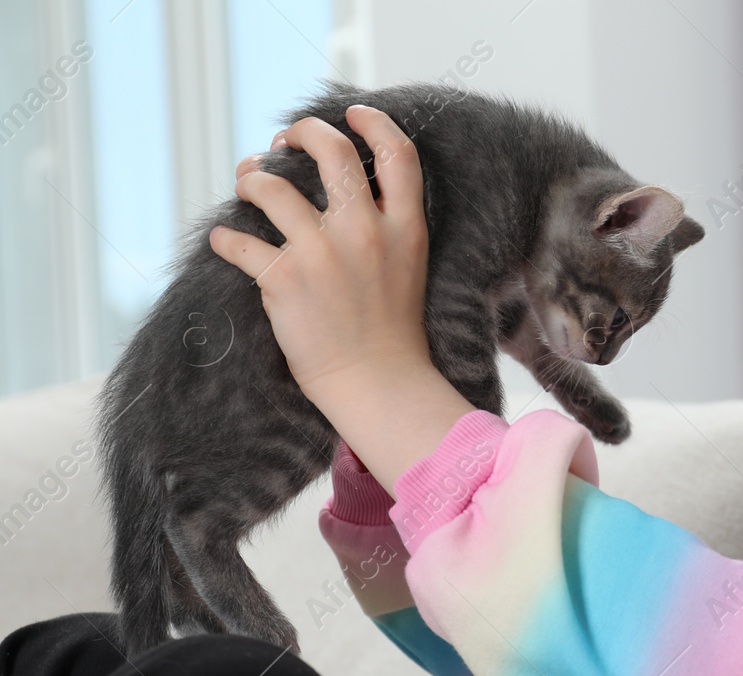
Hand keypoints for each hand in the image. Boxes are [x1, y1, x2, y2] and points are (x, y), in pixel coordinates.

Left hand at [209, 104, 432, 400]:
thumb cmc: (391, 331)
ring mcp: (322, 254)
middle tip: (285, 139)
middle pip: (330, 152)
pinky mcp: (284, 280)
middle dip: (302, 132)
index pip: (397, 154)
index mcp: (404, 228)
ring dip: (251, 178)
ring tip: (248, 182)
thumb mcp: (407, 268)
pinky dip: (225, 238)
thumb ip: (386, 225)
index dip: (373, 122)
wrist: (378, 385)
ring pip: (270, 187)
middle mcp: (364, 232)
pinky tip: (225, 241)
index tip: (352, 114)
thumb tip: (340, 183)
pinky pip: (237, 242)